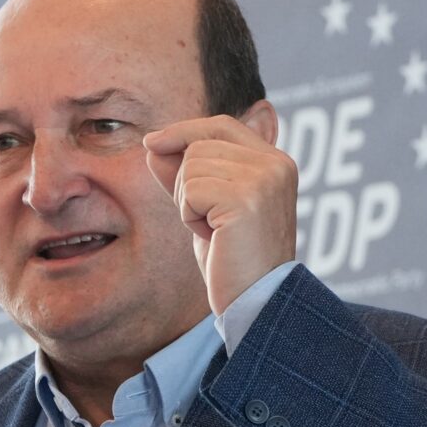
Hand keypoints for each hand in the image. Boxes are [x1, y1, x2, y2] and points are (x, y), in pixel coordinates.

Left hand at [142, 110, 296, 315]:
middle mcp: (275, 165)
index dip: (183, 130)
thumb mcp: (207, 208)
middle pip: (199, 146)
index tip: (150, 142)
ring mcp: (264, 179)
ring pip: (191, 167)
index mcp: (275, 162)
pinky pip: (191, 191)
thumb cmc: (232, 259)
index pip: (221, 125)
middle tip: (208, 221)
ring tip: (215, 231)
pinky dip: (190, 217)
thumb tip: (153, 144)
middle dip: (186, 184)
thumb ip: (186, 174)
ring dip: (189, 203)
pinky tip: (213, 237)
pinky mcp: (246, 199)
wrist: (254, 300)